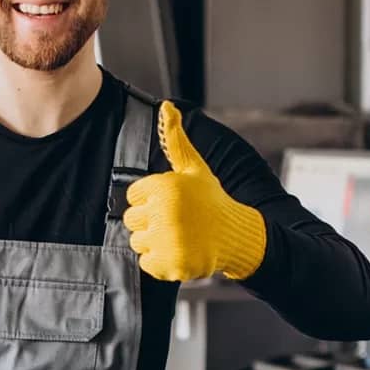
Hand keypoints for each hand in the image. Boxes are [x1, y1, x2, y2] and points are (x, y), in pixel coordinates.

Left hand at [123, 102, 266, 281]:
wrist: (237, 235)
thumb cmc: (211, 200)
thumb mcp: (194, 168)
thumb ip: (175, 140)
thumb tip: (167, 106)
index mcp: (165, 187)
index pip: (132, 196)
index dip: (149, 200)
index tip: (171, 203)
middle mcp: (165, 212)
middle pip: (131, 220)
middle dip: (150, 221)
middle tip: (175, 221)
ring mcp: (167, 239)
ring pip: (137, 242)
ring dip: (154, 242)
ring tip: (179, 236)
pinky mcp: (169, 264)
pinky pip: (145, 263)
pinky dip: (160, 262)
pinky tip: (179, 252)